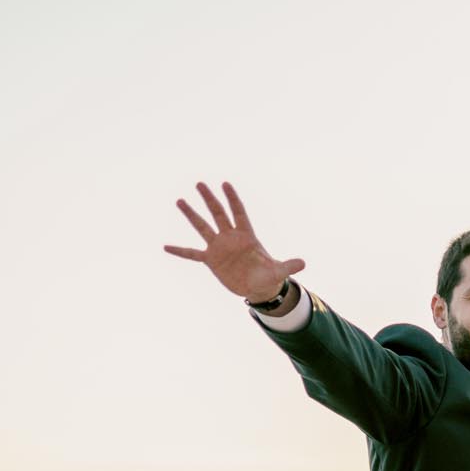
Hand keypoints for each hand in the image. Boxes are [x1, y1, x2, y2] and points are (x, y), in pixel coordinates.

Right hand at [165, 181, 305, 301]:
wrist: (257, 287)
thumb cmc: (268, 276)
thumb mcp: (278, 271)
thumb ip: (287, 265)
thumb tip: (303, 263)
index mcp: (246, 235)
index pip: (238, 212)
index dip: (233, 199)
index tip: (225, 184)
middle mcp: (230, 237)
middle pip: (218, 213)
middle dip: (210, 199)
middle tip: (200, 183)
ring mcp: (219, 247)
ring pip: (203, 227)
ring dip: (192, 215)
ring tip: (180, 201)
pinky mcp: (211, 260)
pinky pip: (192, 254)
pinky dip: (180, 251)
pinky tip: (165, 247)